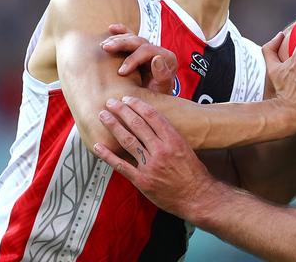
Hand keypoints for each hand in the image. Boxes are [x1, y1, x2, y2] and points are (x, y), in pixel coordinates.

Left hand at [94, 97, 216, 217]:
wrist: (197, 197)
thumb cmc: (193, 173)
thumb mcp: (186, 147)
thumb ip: (170, 136)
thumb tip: (156, 123)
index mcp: (173, 139)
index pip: (152, 116)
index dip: (137, 105)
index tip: (128, 99)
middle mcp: (161, 150)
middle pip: (137, 125)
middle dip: (122, 111)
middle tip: (111, 102)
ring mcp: (150, 165)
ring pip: (128, 140)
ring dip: (113, 126)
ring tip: (103, 116)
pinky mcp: (142, 181)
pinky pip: (121, 165)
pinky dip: (108, 155)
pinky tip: (98, 146)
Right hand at [101, 24, 177, 94]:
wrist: (154, 99)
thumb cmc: (158, 96)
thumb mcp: (162, 89)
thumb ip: (163, 75)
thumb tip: (157, 59)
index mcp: (167, 58)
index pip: (148, 51)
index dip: (133, 59)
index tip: (121, 72)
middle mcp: (158, 51)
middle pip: (139, 41)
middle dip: (122, 43)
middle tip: (106, 48)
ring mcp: (148, 49)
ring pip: (133, 37)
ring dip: (117, 39)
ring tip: (104, 45)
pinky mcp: (139, 50)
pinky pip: (131, 36)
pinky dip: (121, 31)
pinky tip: (111, 28)